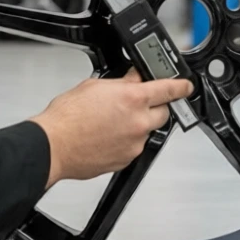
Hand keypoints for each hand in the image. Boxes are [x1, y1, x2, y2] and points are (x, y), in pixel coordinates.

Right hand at [31, 69, 193, 187]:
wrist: (53, 146)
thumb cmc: (67, 117)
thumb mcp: (95, 85)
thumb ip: (122, 83)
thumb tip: (135, 79)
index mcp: (133, 99)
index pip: (169, 89)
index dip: (181, 86)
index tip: (186, 86)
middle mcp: (138, 122)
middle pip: (163, 112)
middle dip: (154, 106)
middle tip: (136, 103)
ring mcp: (134, 144)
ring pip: (148, 130)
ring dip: (138, 124)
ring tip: (112, 121)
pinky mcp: (126, 159)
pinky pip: (135, 146)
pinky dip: (127, 140)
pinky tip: (108, 135)